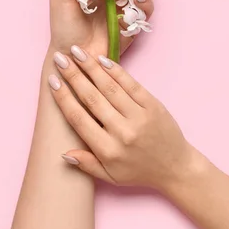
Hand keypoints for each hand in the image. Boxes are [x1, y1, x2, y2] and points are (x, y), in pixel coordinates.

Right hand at [47, 45, 198, 190]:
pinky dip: (116, 71)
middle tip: (60, 58)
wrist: (176, 168)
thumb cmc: (140, 172)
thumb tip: (63, 153)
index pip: (79, 119)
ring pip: (110, 87)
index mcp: (108, 150)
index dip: (64, 98)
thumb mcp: (111, 176)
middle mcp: (123, 132)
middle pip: (92, 98)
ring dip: (91, 67)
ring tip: (77, 52)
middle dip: (74, 76)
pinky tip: (102, 59)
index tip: (52, 81)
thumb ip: (87, 164)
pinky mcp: (153, 106)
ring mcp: (139, 117)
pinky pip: (131, 85)